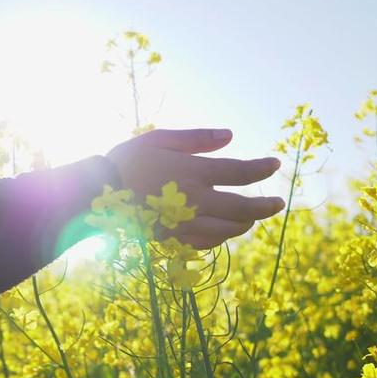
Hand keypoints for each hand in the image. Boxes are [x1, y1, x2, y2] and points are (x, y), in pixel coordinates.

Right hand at [106, 128, 284, 248]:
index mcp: (192, 172)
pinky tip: (224, 230)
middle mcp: (194, 200)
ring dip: (246, 223)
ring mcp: (185, 222)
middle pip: (242, 207)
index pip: (240, 172)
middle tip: (279, 203)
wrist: (97, 194)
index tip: (275, 164)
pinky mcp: (173, 237)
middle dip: (265, 205)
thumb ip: (196, 138)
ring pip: (228, 229)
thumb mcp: (159, 139)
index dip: (261, 168)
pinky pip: (207, 241)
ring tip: (254, 217)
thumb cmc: (127, 160)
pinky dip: (222, 236)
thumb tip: (231, 136)